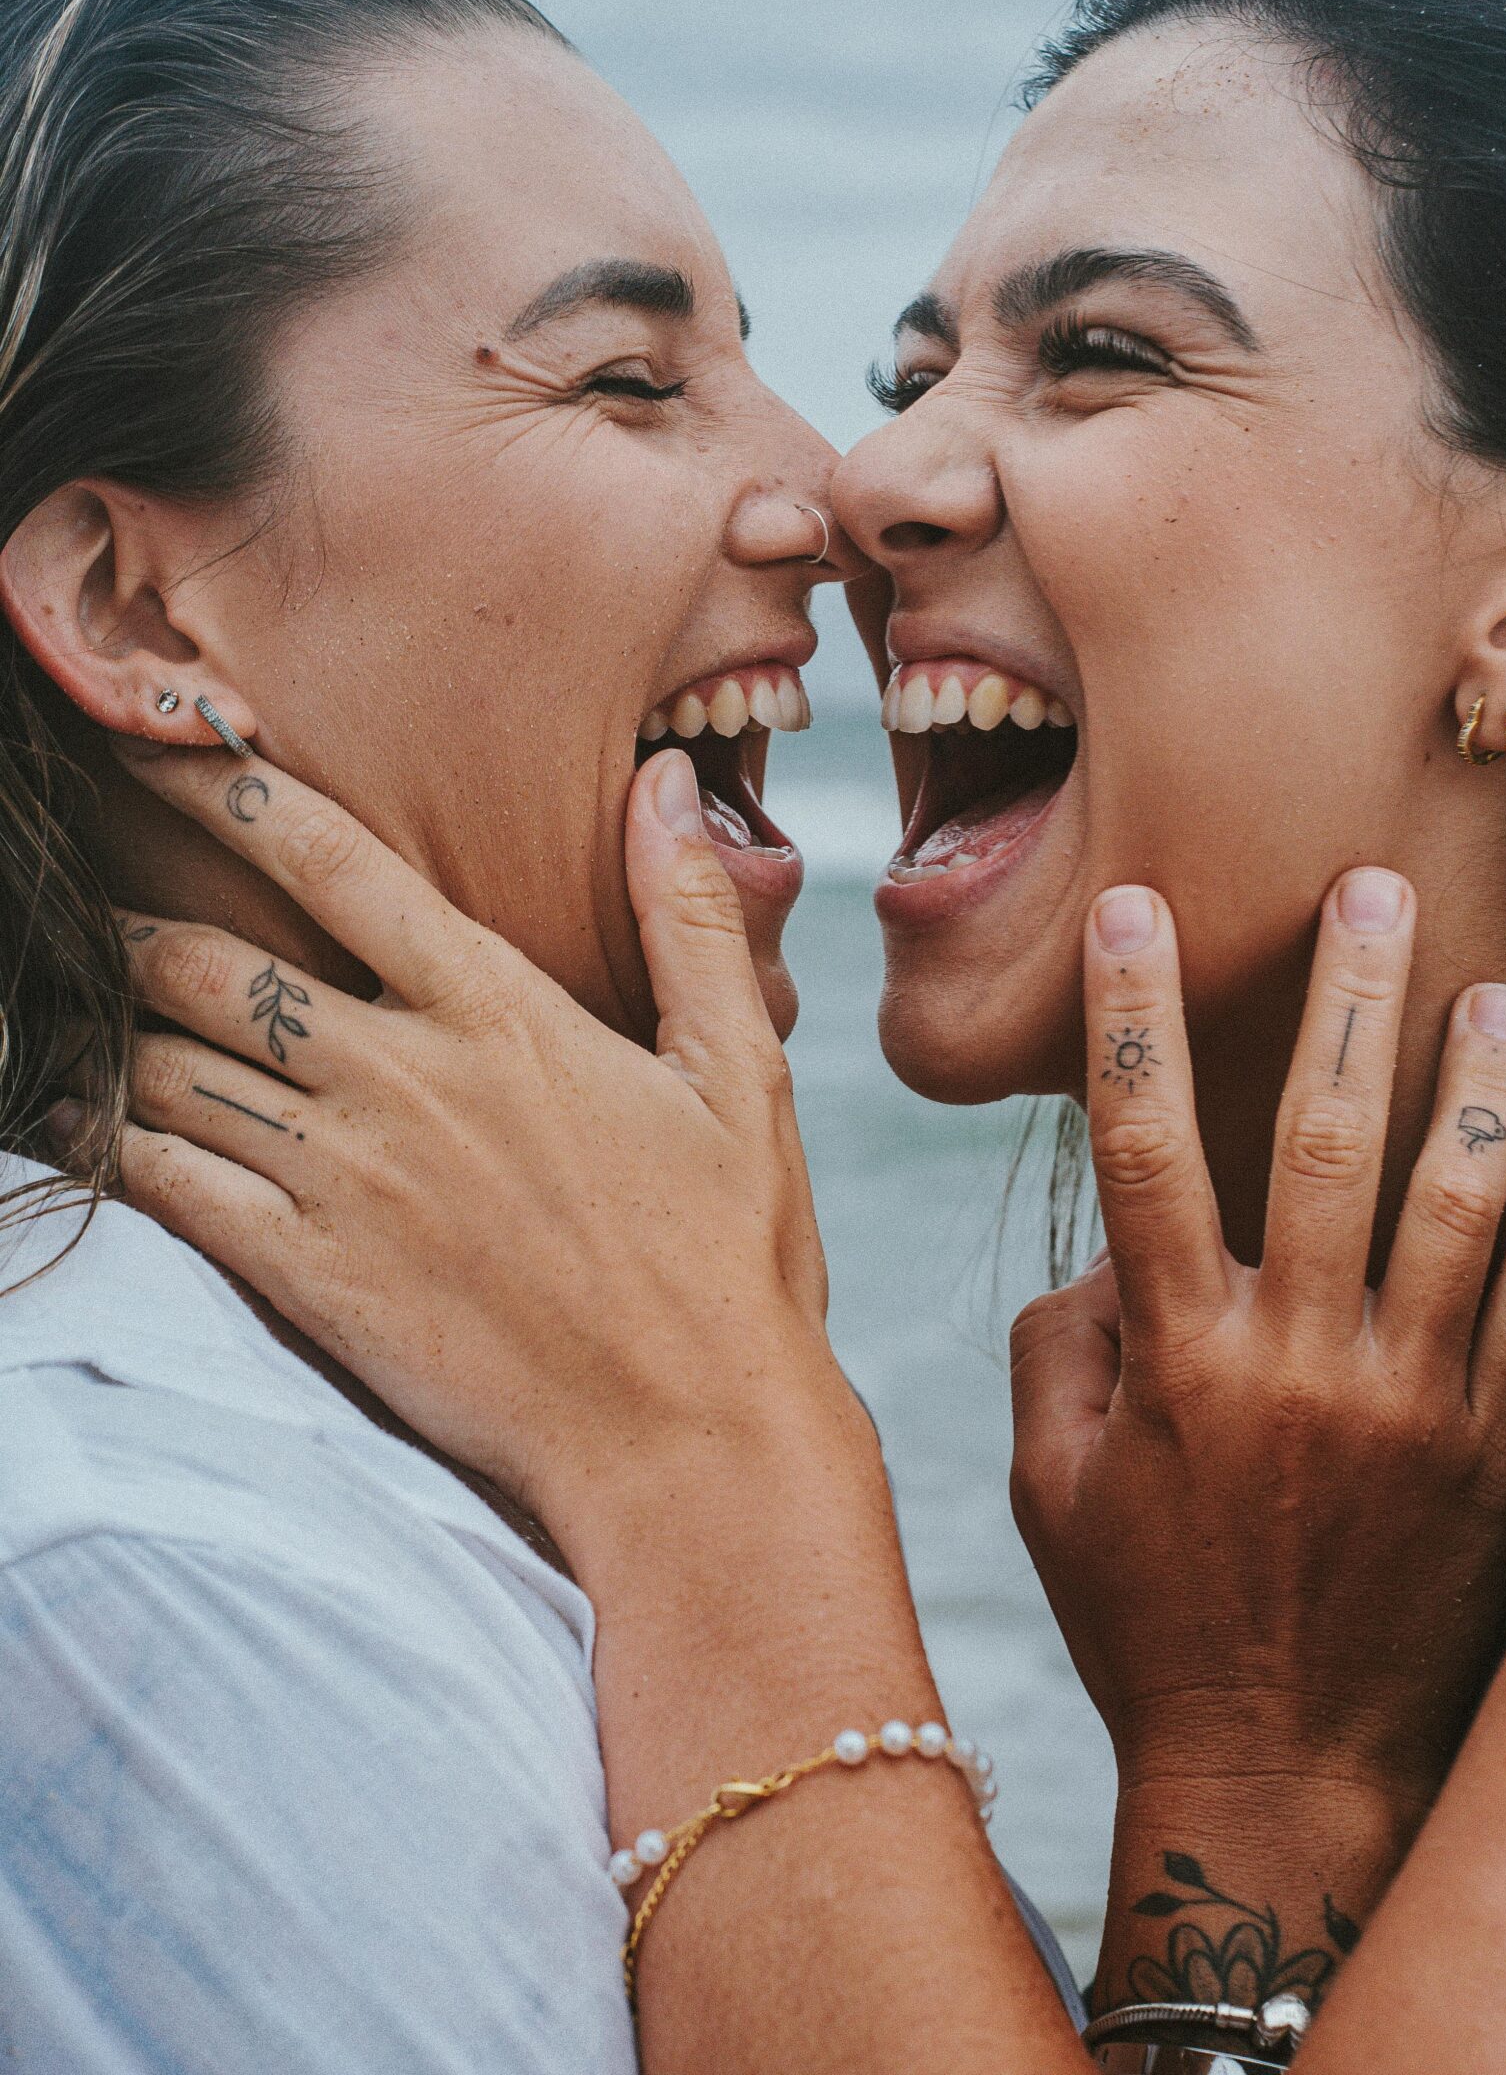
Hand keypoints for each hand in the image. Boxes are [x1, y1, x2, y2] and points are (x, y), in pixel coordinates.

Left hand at [64, 739, 857, 1548]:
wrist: (690, 1441)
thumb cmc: (727, 1256)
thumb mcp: (739, 1068)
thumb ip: (686, 914)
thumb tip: (656, 778)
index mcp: (497, 1013)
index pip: (330, 864)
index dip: (226, 791)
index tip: (161, 745)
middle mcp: (400, 1080)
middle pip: (207, 964)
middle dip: (134, 920)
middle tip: (96, 897)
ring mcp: (344, 1182)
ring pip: (166, 1068)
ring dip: (113, 1029)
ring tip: (84, 1006)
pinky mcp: (310, 1279)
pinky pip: (167, 1186)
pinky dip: (114, 1141)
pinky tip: (93, 1122)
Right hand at [1010, 869, 1505, 1814]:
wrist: (1289, 1783)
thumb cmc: (1149, 1625)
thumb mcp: (1054, 1488)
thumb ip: (1064, 1344)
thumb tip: (1107, 1244)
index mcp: (1175, 1359)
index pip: (1143, 1148)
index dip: (1133, 1016)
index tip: (1134, 909)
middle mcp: (1297, 1364)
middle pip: (1325, 1138)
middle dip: (1348, 996)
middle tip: (1371, 887)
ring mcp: (1411, 1407)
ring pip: (1458, 1203)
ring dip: (1477, 1080)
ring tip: (1493, 986)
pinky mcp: (1497, 1456)